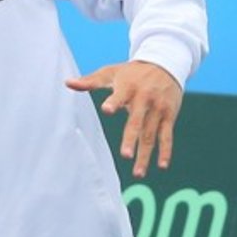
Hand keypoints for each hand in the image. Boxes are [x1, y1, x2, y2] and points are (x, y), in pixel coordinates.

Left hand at [66, 60, 182, 177]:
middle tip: (125, 155)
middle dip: (131, 139)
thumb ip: (90, 81)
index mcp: (129, 87)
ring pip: (151, 135)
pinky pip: (167, 136)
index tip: (107, 110)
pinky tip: (161, 166)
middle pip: (137, 122)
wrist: (166, 63)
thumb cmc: (132, 71)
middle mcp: (145, 99)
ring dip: (146, 154)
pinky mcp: (169, 116)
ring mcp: (158, 109)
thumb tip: (67, 82)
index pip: (120, 95)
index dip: (114, 102)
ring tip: (138, 173)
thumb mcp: (112, 72)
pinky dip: (165, 151)